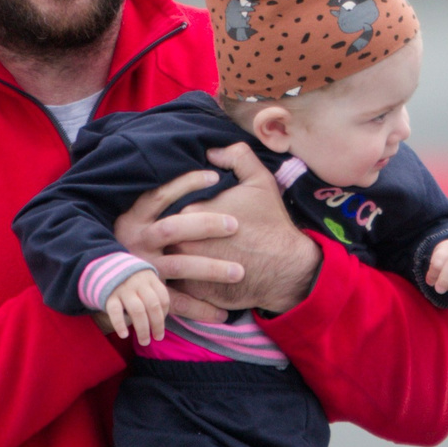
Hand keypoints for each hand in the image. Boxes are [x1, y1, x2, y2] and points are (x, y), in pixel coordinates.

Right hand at [98, 268, 170, 345]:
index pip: (163, 298)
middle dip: (157, 325)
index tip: (160, 326)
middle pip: (152, 305)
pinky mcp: (109, 295)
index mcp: (150, 278)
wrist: (102, 267)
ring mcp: (123, 288)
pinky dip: (120, 324)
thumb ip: (152, 294)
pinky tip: (124, 335)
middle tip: (157, 338)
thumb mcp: (143, 280)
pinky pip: (115, 311)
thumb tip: (160, 322)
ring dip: (143, 329)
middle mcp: (138, 282)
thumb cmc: (129, 280)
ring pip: (137, 310)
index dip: (164, 315)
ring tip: (144, 342)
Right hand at [114, 169, 243, 324]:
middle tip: (234, 224)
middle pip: (172, 228)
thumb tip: (190, 171)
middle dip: (204, 224)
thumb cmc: (130, 240)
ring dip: (210, 269)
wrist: (101, 280)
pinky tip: (224, 312)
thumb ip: (158, 199)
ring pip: (179, 266)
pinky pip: (176, 303)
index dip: (187, 184)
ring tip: (240, 271)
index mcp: (134, 217)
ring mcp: (142, 269)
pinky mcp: (147, 295)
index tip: (215, 177)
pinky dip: (200, 309)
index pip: (160, 194)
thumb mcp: (135, 216)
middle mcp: (137, 241)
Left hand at [169, 144, 321, 315]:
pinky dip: (177, 282)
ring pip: (164, 262)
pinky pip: (174, 287)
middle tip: (177, 234)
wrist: (286, 267)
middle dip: (166, 235)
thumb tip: (211, 152)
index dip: (174, 208)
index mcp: (190, 213)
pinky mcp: (193, 294)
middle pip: (161, 236)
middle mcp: (182, 243)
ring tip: (177, 254)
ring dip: (167, 259)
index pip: (166, 208)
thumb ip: (236, 157)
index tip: (183, 211)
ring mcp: (186, 270)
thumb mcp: (260, 180)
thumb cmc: (271, 222)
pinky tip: (185, 277)